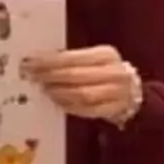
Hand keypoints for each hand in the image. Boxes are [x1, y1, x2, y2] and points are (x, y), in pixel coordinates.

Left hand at [24, 46, 142, 124]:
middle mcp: (114, 72)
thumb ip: (71, 61)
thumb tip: (38, 62)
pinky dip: (70, 106)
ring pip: (82, 94)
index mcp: (106, 54)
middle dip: (50, 76)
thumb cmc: (105, 73)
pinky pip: (88, 109)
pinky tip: (57, 102)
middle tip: (32, 76)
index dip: (49, 61)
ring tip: (44, 89)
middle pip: (75, 75)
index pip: (72, 57)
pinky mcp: (113, 109)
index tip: (30, 63)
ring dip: (59, 92)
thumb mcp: (93, 60)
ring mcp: (116, 92)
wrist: (133, 93)